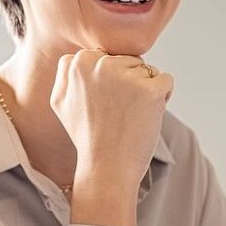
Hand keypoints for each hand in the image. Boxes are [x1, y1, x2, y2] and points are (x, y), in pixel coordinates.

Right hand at [50, 49, 173, 197]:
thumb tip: (74, 58)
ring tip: (130, 117)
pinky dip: (163, 97)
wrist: (106, 168)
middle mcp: (100, 64)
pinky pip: (166, 80)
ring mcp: (125, 76)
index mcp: (78, 62)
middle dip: (129, 84)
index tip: (105, 105)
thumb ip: (66, 73)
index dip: (112, 82)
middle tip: (118, 114)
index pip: (107, 57)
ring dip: (145, 92)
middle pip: (128, 61)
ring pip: (147, 71)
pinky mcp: (149, 90)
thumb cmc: (87, 138)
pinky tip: (148, 116)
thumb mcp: (60, 103)